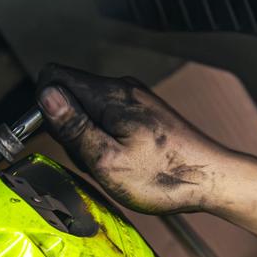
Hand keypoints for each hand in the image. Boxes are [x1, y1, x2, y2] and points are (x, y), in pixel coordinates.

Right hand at [35, 64, 234, 213]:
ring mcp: (133, 98)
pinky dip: (103, 140)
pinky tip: (122, 161)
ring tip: (111, 163)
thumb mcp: (108, 162)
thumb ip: (74, 128)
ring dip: (85, 138)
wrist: (213, 179)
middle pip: (68, 95)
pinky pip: (105, 118)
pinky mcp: (141, 111)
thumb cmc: (163, 178)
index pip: (53, 76)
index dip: (43, 108)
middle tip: (91, 160)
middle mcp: (121, 87)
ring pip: (86, 109)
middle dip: (66, 129)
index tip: (60, 138)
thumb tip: (45, 95)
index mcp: (110, 95)